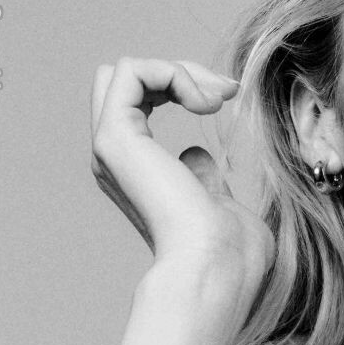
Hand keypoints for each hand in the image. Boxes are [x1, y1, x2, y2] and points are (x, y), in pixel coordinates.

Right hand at [89, 56, 273, 314]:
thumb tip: (195, 154)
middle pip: (127, 80)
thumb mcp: (222, 206)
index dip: (185, 86)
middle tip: (223, 93)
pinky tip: (203, 103)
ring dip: (179, 71)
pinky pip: (130, 71)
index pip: (143, 101)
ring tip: (216, 99)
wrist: (216, 273)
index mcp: (139, 173)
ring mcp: (112, 149)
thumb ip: (205, 180)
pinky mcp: (115, 140)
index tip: (229, 97)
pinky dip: (171, 72)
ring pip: (126, 71)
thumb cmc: (231, 257)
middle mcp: (117, 159)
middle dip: (179, 71)